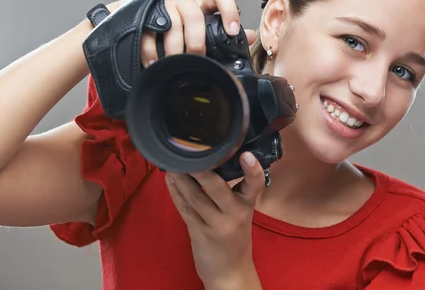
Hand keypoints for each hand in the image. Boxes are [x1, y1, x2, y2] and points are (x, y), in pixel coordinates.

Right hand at [108, 0, 256, 66]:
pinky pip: (148, 32)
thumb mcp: (200, 24)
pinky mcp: (143, 12)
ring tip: (173, 63)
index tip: (233, 31)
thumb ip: (222, 30)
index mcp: (200, 2)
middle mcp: (183, 0)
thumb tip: (249, 36)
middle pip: (194, 15)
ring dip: (174, 48)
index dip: (229, 11)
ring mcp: (162, 4)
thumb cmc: (174, 23)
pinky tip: (154, 63)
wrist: (134, 16)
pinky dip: (151, 50)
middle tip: (196, 56)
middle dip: (196, 39)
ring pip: (172, 24)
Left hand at [165, 152, 265, 288]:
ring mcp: (217, 225)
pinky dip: (176, 192)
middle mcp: (234, 214)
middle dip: (202, 170)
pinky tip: (170, 180)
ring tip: (172, 161)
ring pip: (196, 197)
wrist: (230, 273)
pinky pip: (185, 209)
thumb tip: (209, 161)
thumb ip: (230, 191)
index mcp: (247, 205)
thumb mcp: (241, 213)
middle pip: (218, 188)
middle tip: (190, 151)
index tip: (247, 154)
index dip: (253, 169)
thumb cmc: (234, 237)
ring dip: (182, 178)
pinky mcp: (200, 233)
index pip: (254, 185)